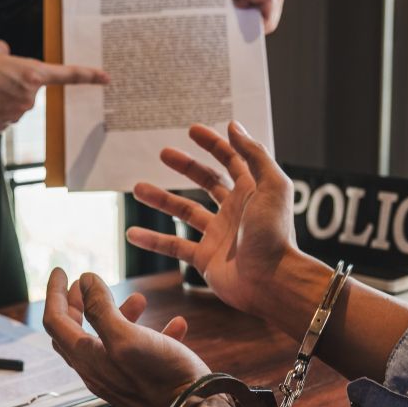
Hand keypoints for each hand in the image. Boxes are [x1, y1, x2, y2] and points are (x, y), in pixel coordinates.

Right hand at [0, 34, 108, 133]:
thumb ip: (3, 50)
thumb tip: (6, 58)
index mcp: (29, 74)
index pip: (66, 74)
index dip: (88, 75)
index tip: (106, 78)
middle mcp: (27, 99)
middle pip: (29, 86)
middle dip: (12, 78)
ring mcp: (13, 116)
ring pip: (14, 101)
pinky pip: (1, 114)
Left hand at [43, 268, 209, 406]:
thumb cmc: (162, 377)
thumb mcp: (127, 336)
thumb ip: (102, 309)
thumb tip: (84, 280)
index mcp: (87, 357)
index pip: (56, 321)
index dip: (54, 292)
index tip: (61, 269)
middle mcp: (98, 370)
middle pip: (74, 332)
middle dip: (77, 303)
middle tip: (84, 283)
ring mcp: (119, 377)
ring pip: (108, 340)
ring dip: (119, 314)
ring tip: (140, 298)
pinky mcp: (143, 382)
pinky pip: (141, 352)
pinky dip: (152, 333)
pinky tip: (175, 323)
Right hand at [126, 121, 296, 318]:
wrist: (272, 281)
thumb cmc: (275, 233)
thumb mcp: (271, 185)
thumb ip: (253, 154)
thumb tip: (233, 125)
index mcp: (252, 191)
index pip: (231, 160)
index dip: (213, 144)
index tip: (192, 130)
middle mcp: (234, 210)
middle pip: (207, 181)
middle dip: (185, 166)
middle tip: (163, 153)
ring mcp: (218, 235)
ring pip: (184, 211)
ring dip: (161, 199)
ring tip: (137, 188)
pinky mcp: (205, 258)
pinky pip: (174, 246)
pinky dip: (153, 240)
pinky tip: (132, 233)